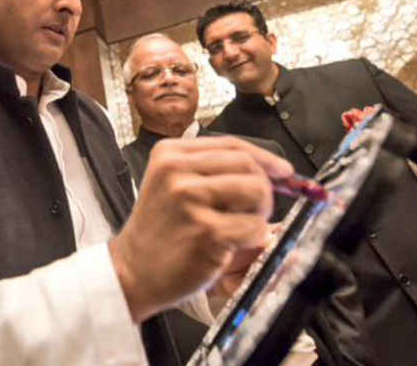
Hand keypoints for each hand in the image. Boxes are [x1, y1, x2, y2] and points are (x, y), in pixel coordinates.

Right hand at [109, 136, 292, 321]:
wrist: (132, 272)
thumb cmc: (160, 232)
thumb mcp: (173, 185)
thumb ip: (214, 171)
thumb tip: (275, 171)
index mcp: (170, 154)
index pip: (232, 144)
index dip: (264, 157)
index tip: (283, 171)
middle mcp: (177, 170)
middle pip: (248, 165)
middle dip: (264, 188)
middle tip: (256, 210)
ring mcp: (190, 199)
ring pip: (257, 191)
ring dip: (260, 213)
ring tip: (241, 227)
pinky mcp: (206, 230)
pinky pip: (255, 227)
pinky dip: (254, 240)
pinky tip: (232, 247)